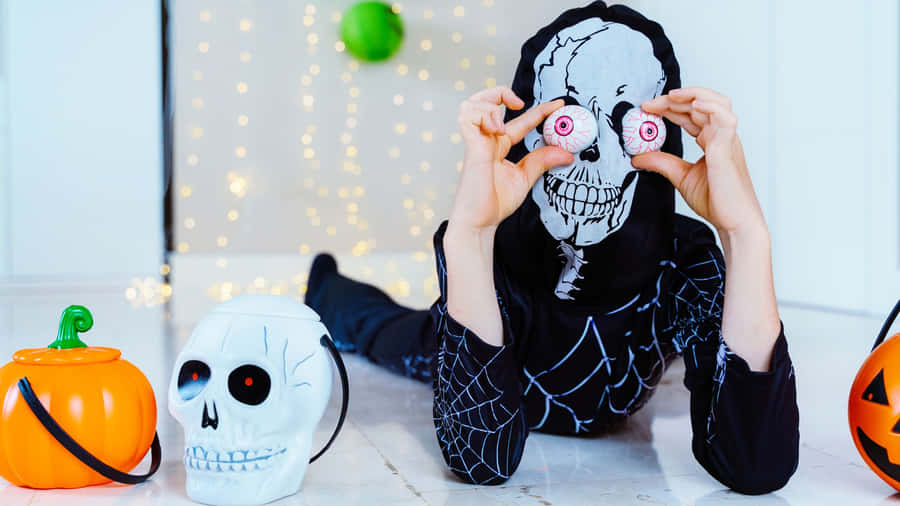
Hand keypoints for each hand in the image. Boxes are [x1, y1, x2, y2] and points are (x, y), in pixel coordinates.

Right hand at [450, 87, 573, 233]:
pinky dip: (484, 115)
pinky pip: (468, 117)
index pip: (519, 120)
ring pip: (472, 104)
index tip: (559, 105)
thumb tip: (567, 152)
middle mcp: (486, 140)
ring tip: (503, 123)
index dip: (540, 110)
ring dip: (490, 104)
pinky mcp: (471, 148)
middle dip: (501, 92)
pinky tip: (496, 129)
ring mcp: (476, 143)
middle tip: (520, 104)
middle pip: (484, 101)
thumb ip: (542, 161)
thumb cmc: (494, 204)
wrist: (480, 223)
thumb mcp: (525, 178)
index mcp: (498, 146)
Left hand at [631, 87, 765, 235]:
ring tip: (672, 96)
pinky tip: (695, 104)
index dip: (669, 108)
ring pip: (717, 103)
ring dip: (694, 94)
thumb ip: (661, 163)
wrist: (734, 223)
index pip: (690, 115)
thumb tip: (638, 157)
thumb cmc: (717, 202)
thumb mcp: (680, 177)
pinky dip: (711, 107)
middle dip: (674, 99)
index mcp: (712, 141)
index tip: (647, 109)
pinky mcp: (728, 149)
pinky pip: (725, 119)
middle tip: (650, 104)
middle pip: (700, 105)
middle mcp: (721, 137)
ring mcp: (727, 141)